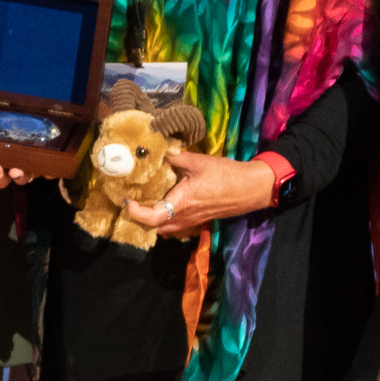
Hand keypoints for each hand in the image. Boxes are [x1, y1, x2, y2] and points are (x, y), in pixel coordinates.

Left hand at [126, 150, 276, 238]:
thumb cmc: (226, 174)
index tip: (129, 201)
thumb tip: (160, 151)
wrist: (250, 188)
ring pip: (165, 229)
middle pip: (155, 228)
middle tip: (135, 202)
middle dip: (141, 219)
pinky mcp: (198, 220)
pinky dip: (166, 219)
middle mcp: (184, 216)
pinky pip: (176, 226)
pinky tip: (166, 203)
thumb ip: (176, 157)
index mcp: (182, 202)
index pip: (152, 218)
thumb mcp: (199, 161)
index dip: (136, 213)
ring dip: (154, 220)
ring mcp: (192, 221)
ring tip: (147, 203)